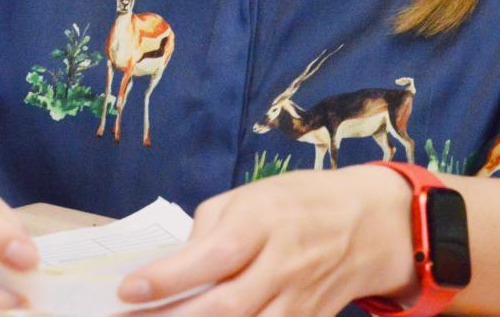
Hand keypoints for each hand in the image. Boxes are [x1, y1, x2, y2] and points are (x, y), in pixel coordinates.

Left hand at [117, 166, 417, 316]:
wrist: (371, 225)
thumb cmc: (300, 202)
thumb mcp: (253, 194)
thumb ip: (209, 226)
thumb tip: (172, 264)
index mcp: (266, 220)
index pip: (214, 253)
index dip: (169, 276)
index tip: (129, 288)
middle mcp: (283, 264)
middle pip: (226, 306)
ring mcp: (298, 301)